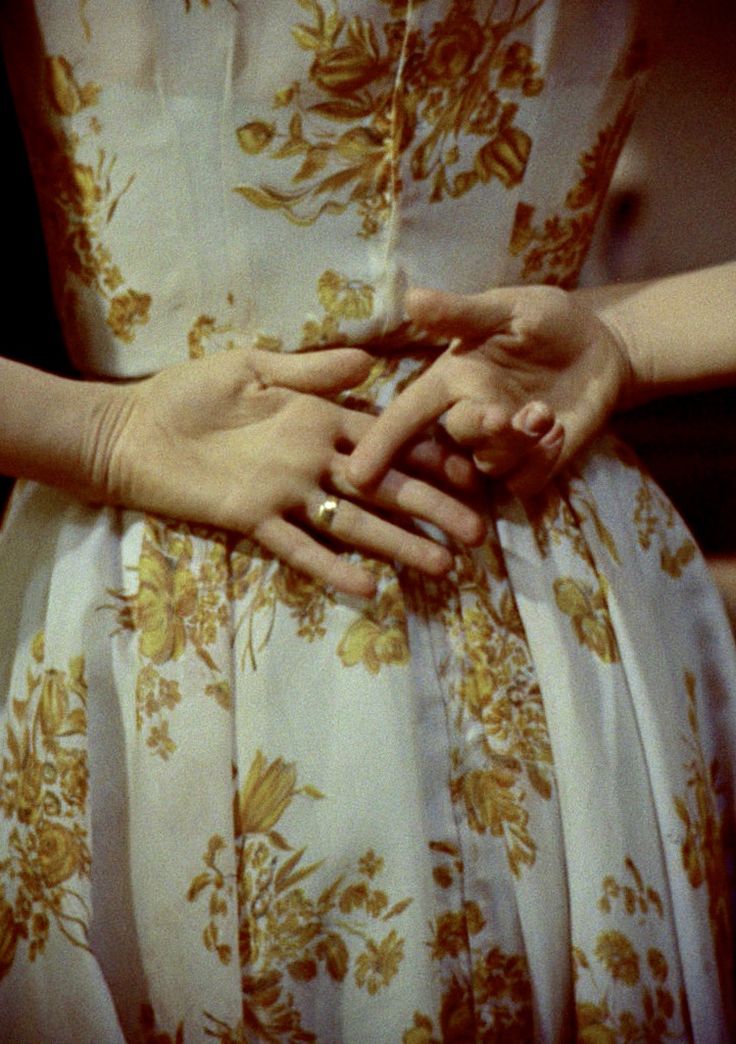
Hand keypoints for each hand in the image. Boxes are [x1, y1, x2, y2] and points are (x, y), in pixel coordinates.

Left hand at [92, 347, 483, 596]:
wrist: (131, 431)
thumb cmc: (189, 394)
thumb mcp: (253, 368)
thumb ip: (310, 370)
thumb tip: (370, 362)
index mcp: (318, 421)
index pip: (385, 439)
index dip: (428, 456)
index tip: (471, 473)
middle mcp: (312, 462)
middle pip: (382, 488)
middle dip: (430, 509)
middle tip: (475, 533)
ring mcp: (285, 495)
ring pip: (352, 523)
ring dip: (397, 544)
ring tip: (441, 566)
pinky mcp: (253, 520)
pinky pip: (298, 547)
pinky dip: (331, 568)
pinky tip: (368, 588)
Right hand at [349, 285, 629, 495]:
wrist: (601, 345)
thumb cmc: (546, 320)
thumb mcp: (508, 308)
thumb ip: (461, 313)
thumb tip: (411, 298)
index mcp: (452, 380)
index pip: (407, 415)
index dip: (382, 443)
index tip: (357, 474)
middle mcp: (469, 415)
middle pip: (455, 442)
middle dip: (478, 431)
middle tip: (504, 416)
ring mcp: (502, 445)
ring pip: (490, 466)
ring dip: (518, 443)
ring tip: (547, 414)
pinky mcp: (535, 464)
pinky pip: (526, 481)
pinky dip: (543, 461)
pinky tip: (561, 430)